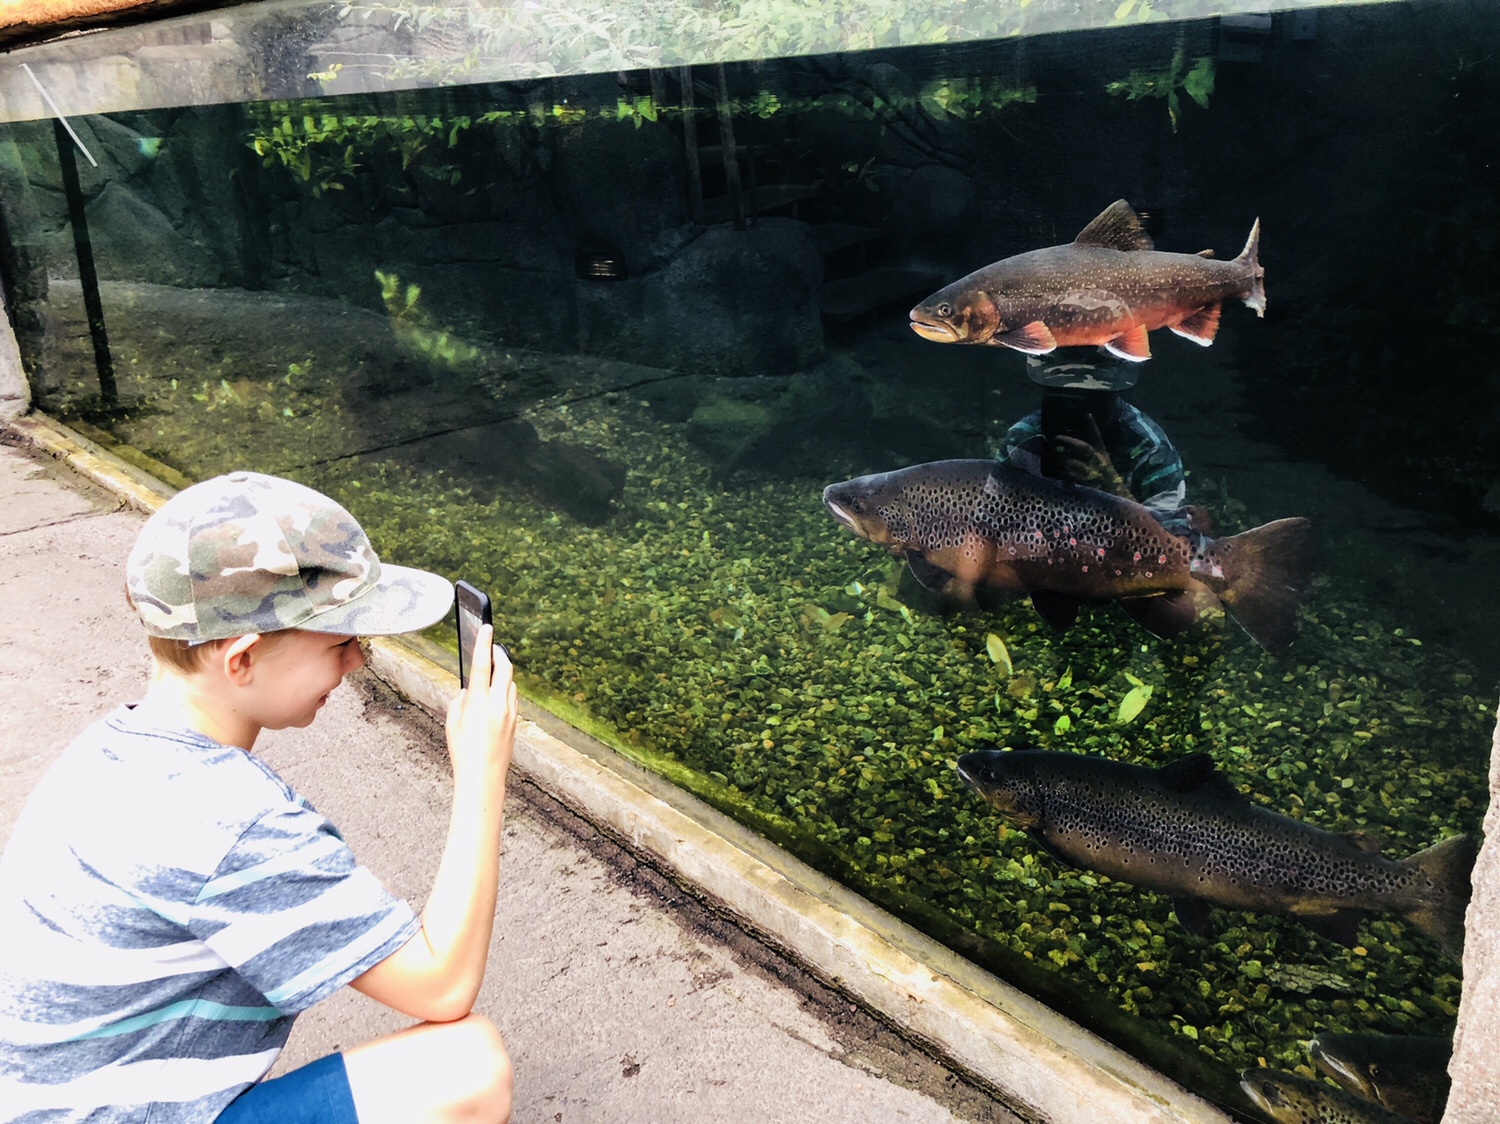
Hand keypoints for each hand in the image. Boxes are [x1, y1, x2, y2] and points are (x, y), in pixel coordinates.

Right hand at [445, 623, 516, 788]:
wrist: (483, 777)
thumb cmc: (463, 751)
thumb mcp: (452, 722)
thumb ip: (459, 701)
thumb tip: (468, 690)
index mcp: (478, 702)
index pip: (481, 664)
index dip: (483, 643)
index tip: (487, 627)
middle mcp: (498, 704)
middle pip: (504, 667)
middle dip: (499, 654)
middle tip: (492, 647)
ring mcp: (510, 712)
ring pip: (511, 682)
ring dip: (502, 672)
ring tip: (492, 669)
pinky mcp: (516, 721)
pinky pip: (513, 696)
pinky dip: (506, 689)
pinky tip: (497, 692)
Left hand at [1053, 423, 1129, 497]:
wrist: (1116, 495)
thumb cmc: (1107, 478)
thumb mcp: (1103, 463)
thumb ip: (1092, 455)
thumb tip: (1073, 450)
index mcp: (1102, 454)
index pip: (1098, 437)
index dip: (1092, 426)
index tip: (1087, 414)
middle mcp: (1098, 461)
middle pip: (1084, 448)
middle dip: (1070, 441)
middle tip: (1057, 437)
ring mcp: (1093, 472)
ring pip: (1075, 463)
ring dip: (1063, 460)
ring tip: (1052, 457)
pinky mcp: (1088, 484)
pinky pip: (1072, 478)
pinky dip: (1063, 474)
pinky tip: (1055, 472)